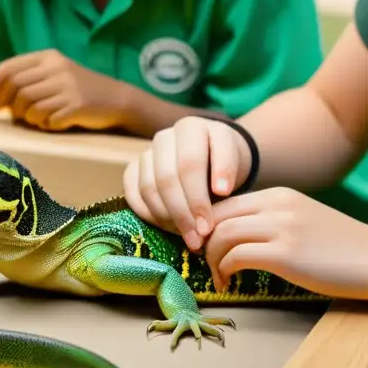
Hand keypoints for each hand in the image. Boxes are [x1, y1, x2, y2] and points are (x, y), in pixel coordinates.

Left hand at [0, 49, 129, 131]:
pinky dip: (44, 125)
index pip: (9, 68)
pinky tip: (54, 123)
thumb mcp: (53, 76)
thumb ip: (23, 80)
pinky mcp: (76, 106)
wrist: (117, 99)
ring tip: (37, 118)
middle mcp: (57, 69)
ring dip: (26, 117)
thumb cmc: (78, 90)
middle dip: (2, 105)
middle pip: (15, 88)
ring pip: (27, 106)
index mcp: (49, 57)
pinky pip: (45, 120)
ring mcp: (67, 87)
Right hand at [122, 116, 252, 250]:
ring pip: (148, 188)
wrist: (211, 159)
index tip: (209, 226)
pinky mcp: (132, 169)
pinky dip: (148, 215)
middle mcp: (164, 137)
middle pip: (166, 178)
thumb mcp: (235, 161)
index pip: (189, 164)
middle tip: (197, 239)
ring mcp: (145, 153)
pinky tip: (168, 228)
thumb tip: (219, 190)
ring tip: (186, 237)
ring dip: (167, 218)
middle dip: (183, 214)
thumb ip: (228, 172)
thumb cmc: (224, 163)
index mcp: (190, 127)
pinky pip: (132, 194)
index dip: (197, 198)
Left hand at [204, 186, 367, 301]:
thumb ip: (271, 220)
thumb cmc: (341, 249)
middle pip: (216, 215)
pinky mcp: (286, 254)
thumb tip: (234, 234)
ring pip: (222, 235)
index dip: (206, 224)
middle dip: (202, 240)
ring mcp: (282, 228)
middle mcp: (277, 205)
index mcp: (278, 195)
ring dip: (211, 258)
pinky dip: (225, 270)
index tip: (205, 245)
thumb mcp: (302, 220)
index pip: (225, 203)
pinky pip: (237, 256)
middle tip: (203, 261)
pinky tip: (230, 283)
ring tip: (217, 276)